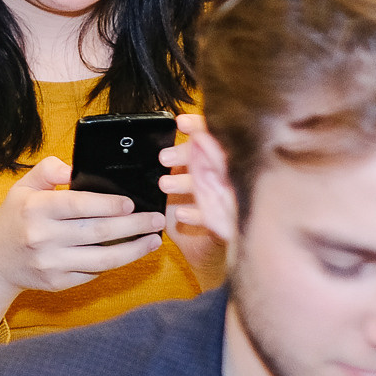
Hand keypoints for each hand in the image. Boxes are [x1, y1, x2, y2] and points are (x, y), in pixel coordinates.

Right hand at [0, 157, 165, 296]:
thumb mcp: (22, 188)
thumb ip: (48, 170)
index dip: (109, 204)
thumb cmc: (14, 219)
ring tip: (153, 239)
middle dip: (134, 225)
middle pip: (98, 231)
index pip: (78, 204)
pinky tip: (129, 253)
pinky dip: (115, 263)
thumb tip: (76, 167)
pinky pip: (94, 272)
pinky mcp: (58, 282)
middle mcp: (42, 236)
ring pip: (103, 258)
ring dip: (134, 249)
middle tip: (157, 218)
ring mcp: (50, 262)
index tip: (131, 202)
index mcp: (34, 208)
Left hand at [160, 117, 225, 285]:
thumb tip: (142, 147)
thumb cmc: (186, 212)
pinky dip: (197, 214)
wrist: (202, 252)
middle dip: (189, 155)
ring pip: (216, 186)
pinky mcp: (231, 226)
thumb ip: (169, 166)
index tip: (179, 122)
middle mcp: (228, 179)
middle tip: (163, 158)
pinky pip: (217, 218)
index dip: (199, 127)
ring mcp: (233, 201)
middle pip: (216, 158)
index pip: (213, 137)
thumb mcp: (174, 185)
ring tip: (163, 184)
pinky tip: (179, 214)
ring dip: (188, 183)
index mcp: (215, 163)